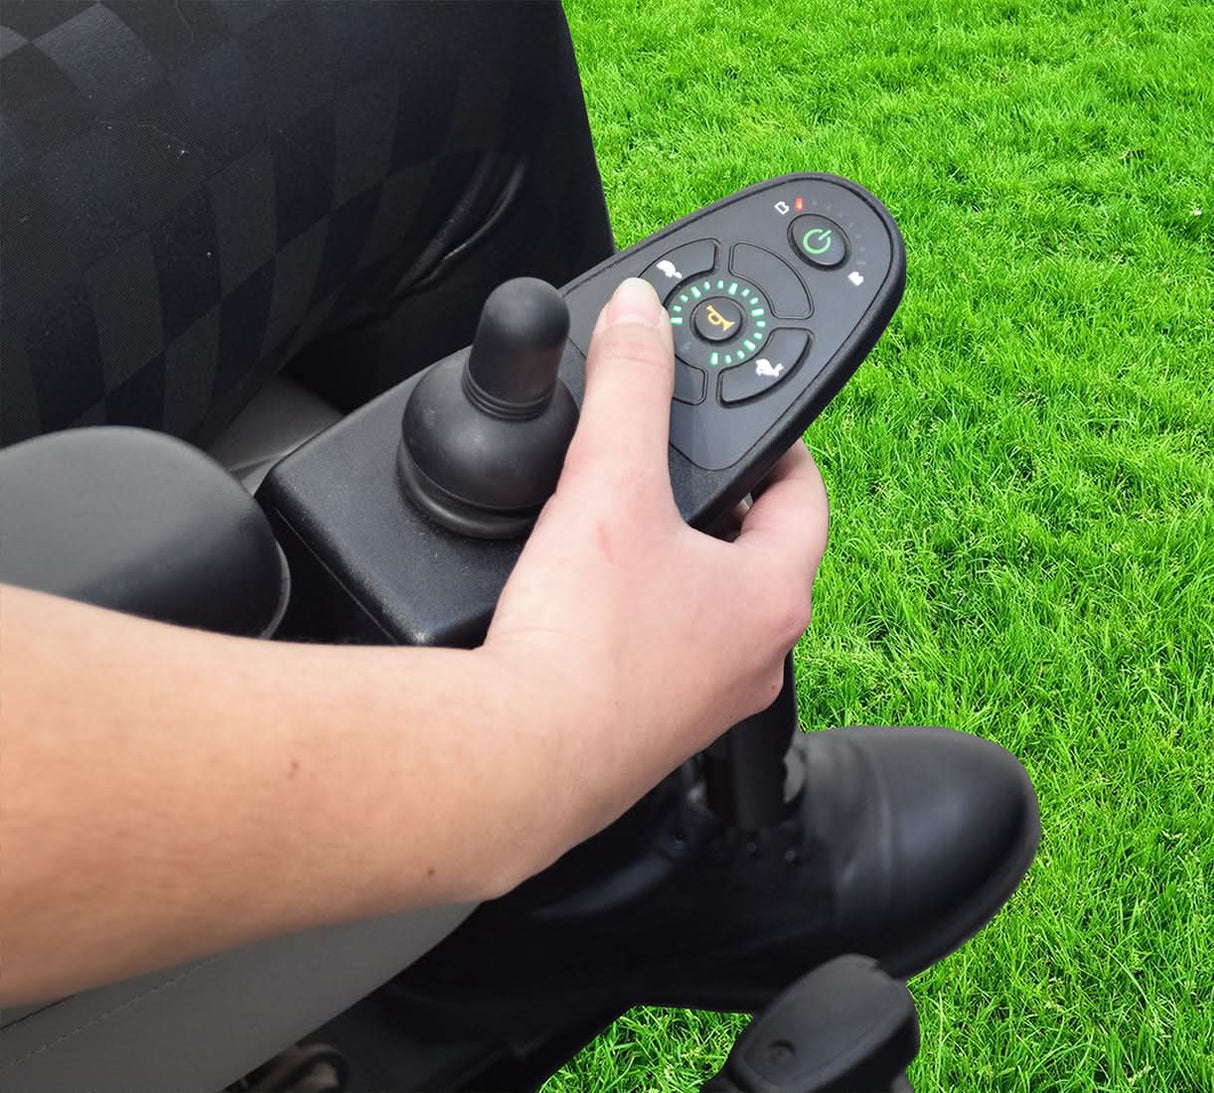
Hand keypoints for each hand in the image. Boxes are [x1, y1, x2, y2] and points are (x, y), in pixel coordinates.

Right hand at [483, 278, 828, 839]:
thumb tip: (639, 313)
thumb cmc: (582, 645)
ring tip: (629, 532)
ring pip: (713, 612)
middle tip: (680, 471)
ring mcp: (706, 703)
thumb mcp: (610, 485)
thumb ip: (628, 386)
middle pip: (759, 556)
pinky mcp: (652, 732)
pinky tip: (594, 608)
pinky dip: (646, 622)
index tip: (753, 427)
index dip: (781, 451)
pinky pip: (667, 657)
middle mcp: (755, 659)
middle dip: (724, 508)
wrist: (519, 760)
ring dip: (685, 568)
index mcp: (770, 598)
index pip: (804, 499)